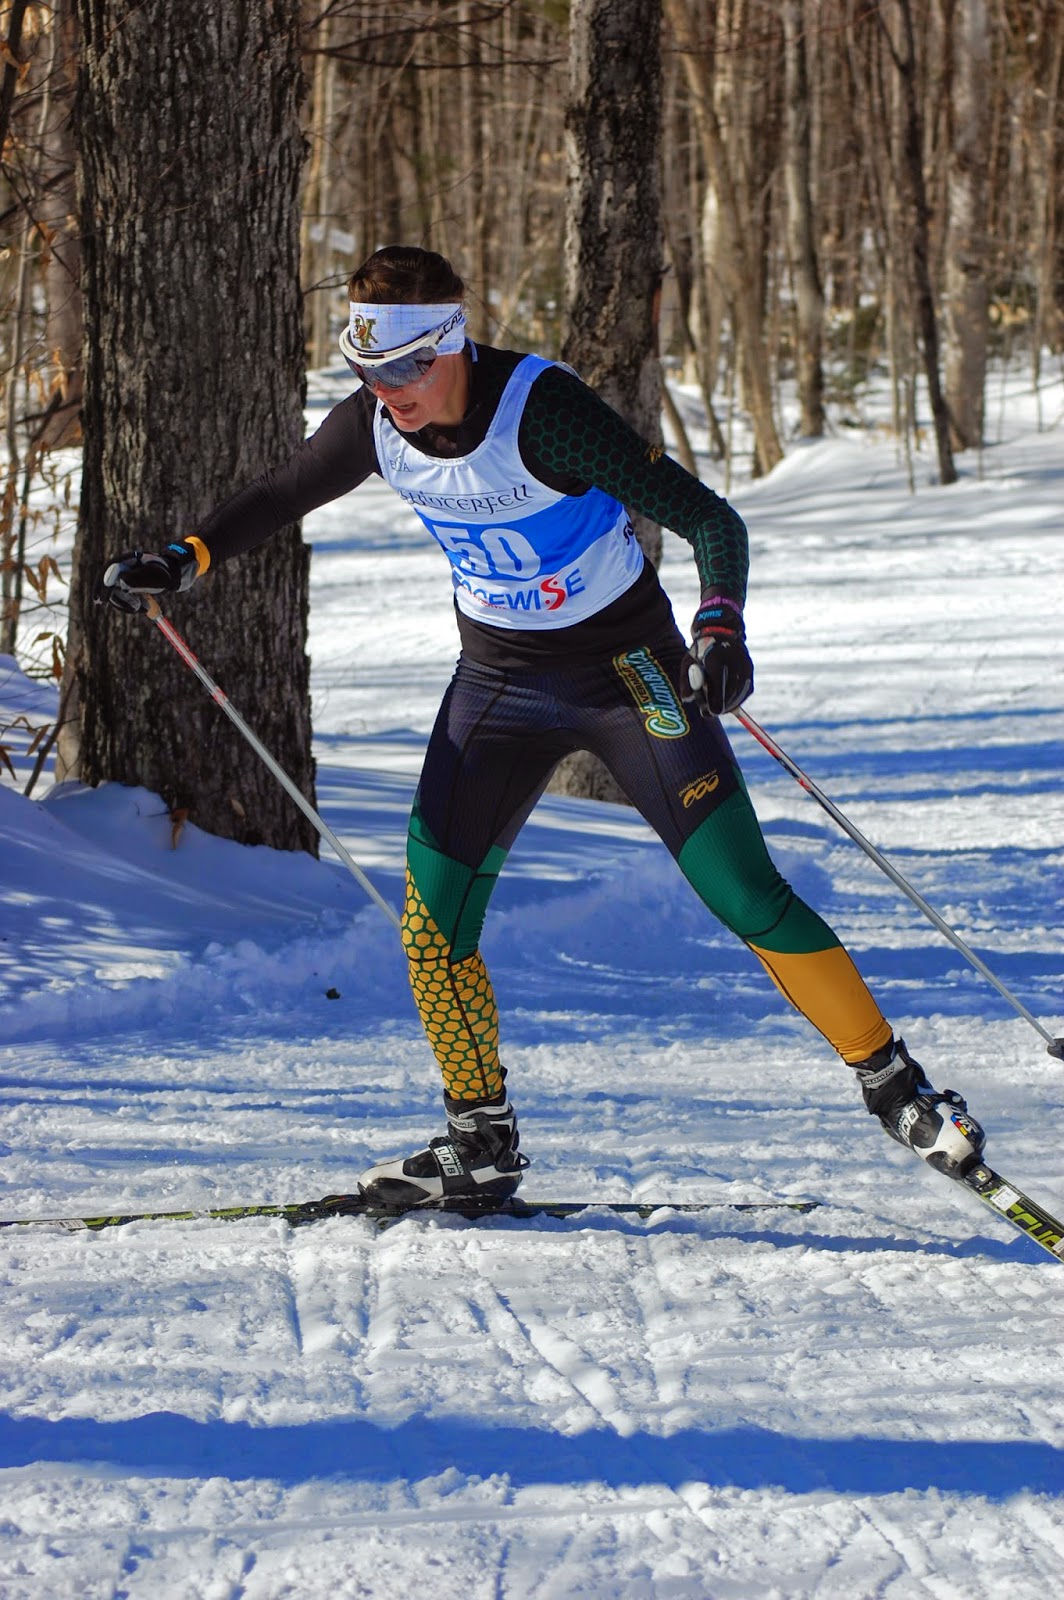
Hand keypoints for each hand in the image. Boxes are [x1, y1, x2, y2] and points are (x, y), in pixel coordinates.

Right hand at [96, 543, 199, 613]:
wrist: (174, 575)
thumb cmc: (165, 574)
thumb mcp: (154, 576)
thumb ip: (138, 579)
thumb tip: (121, 583)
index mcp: (129, 559)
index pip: (109, 570)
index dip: (103, 584)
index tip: (101, 599)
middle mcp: (124, 567)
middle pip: (107, 581)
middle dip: (108, 595)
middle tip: (106, 606)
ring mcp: (125, 576)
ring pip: (115, 592)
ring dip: (125, 603)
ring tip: (144, 608)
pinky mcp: (128, 586)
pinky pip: (122, 597)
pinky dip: (129, 605)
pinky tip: (143, 608)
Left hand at [680, 594, 753, 715]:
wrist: (721, 632)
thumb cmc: (700, 651)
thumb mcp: (688, 663)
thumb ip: (686, 681)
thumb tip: (686, 699)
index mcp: (715, 658)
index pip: (718, 682)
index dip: (716, 700)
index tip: (712, 711)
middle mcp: (734, 661)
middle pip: (730, 692)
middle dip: (720, 706)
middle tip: (709, 713)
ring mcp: (744, 665)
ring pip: (739, 693)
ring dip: (728, 705)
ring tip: (716, 706)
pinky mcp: (750, 669)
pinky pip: (745, 691)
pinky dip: (737, 699)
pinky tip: (726, 701)